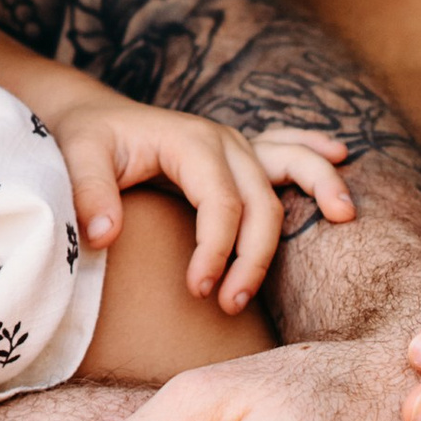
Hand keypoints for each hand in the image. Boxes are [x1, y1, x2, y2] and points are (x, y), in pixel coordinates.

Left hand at [47, 86, 354, 312]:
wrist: (92, 115)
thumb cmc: (86, 138)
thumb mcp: (77, 157)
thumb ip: (89, 193)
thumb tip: (104, 235)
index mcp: (192, 142)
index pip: (222, 203)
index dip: (216, 251)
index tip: (199, 291)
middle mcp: (224, 140)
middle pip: (261, 202)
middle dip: (254, 257)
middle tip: (229, 305)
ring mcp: (237, 144)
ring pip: (288, 172)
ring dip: (316, 192)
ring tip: (343, 217)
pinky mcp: (240, 153)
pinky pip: (287, 149)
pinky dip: (314, 154)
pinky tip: (342, 156)